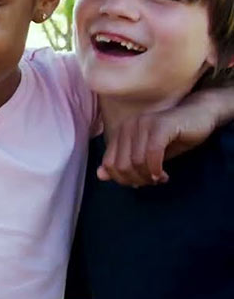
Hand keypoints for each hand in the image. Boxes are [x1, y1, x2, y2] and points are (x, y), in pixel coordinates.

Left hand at [99, 97, 217, 186]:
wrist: (199, 115)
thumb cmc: (172, 137)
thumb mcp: (145, 155)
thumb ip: (124, 164)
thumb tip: (99, 176)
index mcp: (120, 132)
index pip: (109, 164)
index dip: (122, 180)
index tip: (140, 182)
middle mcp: (127, 126)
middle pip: (121, 166)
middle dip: (137, 179)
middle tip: (152, 181)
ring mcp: (143, 124)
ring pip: (136, 162)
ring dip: (149, 176)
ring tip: (161, 177)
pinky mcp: (160, 125)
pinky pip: (152, 153)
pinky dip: (156, 168)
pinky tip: (162, 174)